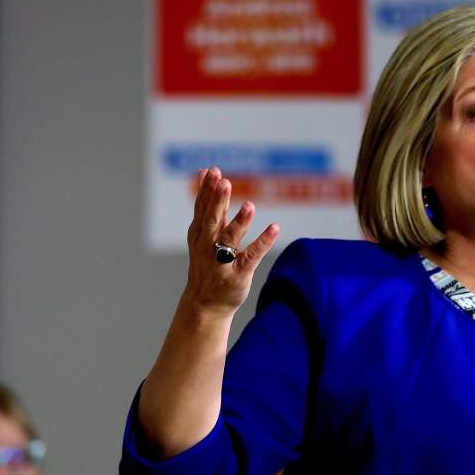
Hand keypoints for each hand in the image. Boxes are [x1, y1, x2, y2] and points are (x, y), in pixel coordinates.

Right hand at [183, 168, 279, 318]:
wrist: (205, 304)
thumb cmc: (207, 264)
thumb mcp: (203, 236)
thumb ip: (209, 208)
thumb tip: (207, 176)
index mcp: (199, 235)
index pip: (201, 209)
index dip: (206, 191)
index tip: (211, 171)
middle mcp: (207, 247)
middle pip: (212, 221)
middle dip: (217, 201)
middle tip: (223, 181)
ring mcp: (222, 261)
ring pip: (229, 239)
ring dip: (239, 222)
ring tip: (249, 205)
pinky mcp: (238, 274)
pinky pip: (251, 256)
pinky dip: (263, 242)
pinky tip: (274, 228)